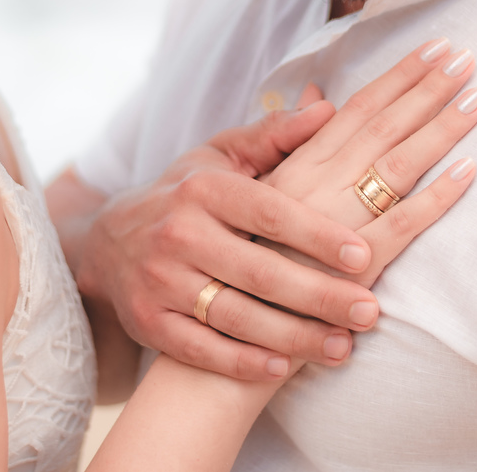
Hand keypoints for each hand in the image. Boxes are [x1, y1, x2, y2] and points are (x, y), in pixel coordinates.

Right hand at [78, 102, 381, 379]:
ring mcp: (160, 281)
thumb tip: (327, 106)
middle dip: (319, 295)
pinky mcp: (149, 323)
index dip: (318, 234)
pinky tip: (283, 369)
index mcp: (204, 188)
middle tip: (369, 312)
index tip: (365, 254)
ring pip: (235, 316)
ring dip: (293, 337)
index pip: (269, 212)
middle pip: (259, 272)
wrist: (107, 242)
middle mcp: (179, 234)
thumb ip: (275, 137)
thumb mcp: (221, 155)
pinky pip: (200, 349)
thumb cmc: (186, 194)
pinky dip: (241, 363)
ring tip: (343, 348)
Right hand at [261, 38, 476, 286]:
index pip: (354, 111)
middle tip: (468, 59)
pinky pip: (400, 227)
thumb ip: (281, 143)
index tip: (434, 49)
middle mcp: (311, 189)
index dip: (397, 77)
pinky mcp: (349, 273)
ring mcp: (332, 228)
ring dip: (440, 130)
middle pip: (380, 128)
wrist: (224, 335)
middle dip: (427, 90)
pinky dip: (436, 197)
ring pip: (395, 167)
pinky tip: (468, 171)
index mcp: (292, 169)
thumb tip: (316, 96)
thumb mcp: (247, 190)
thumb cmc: (239, 257)